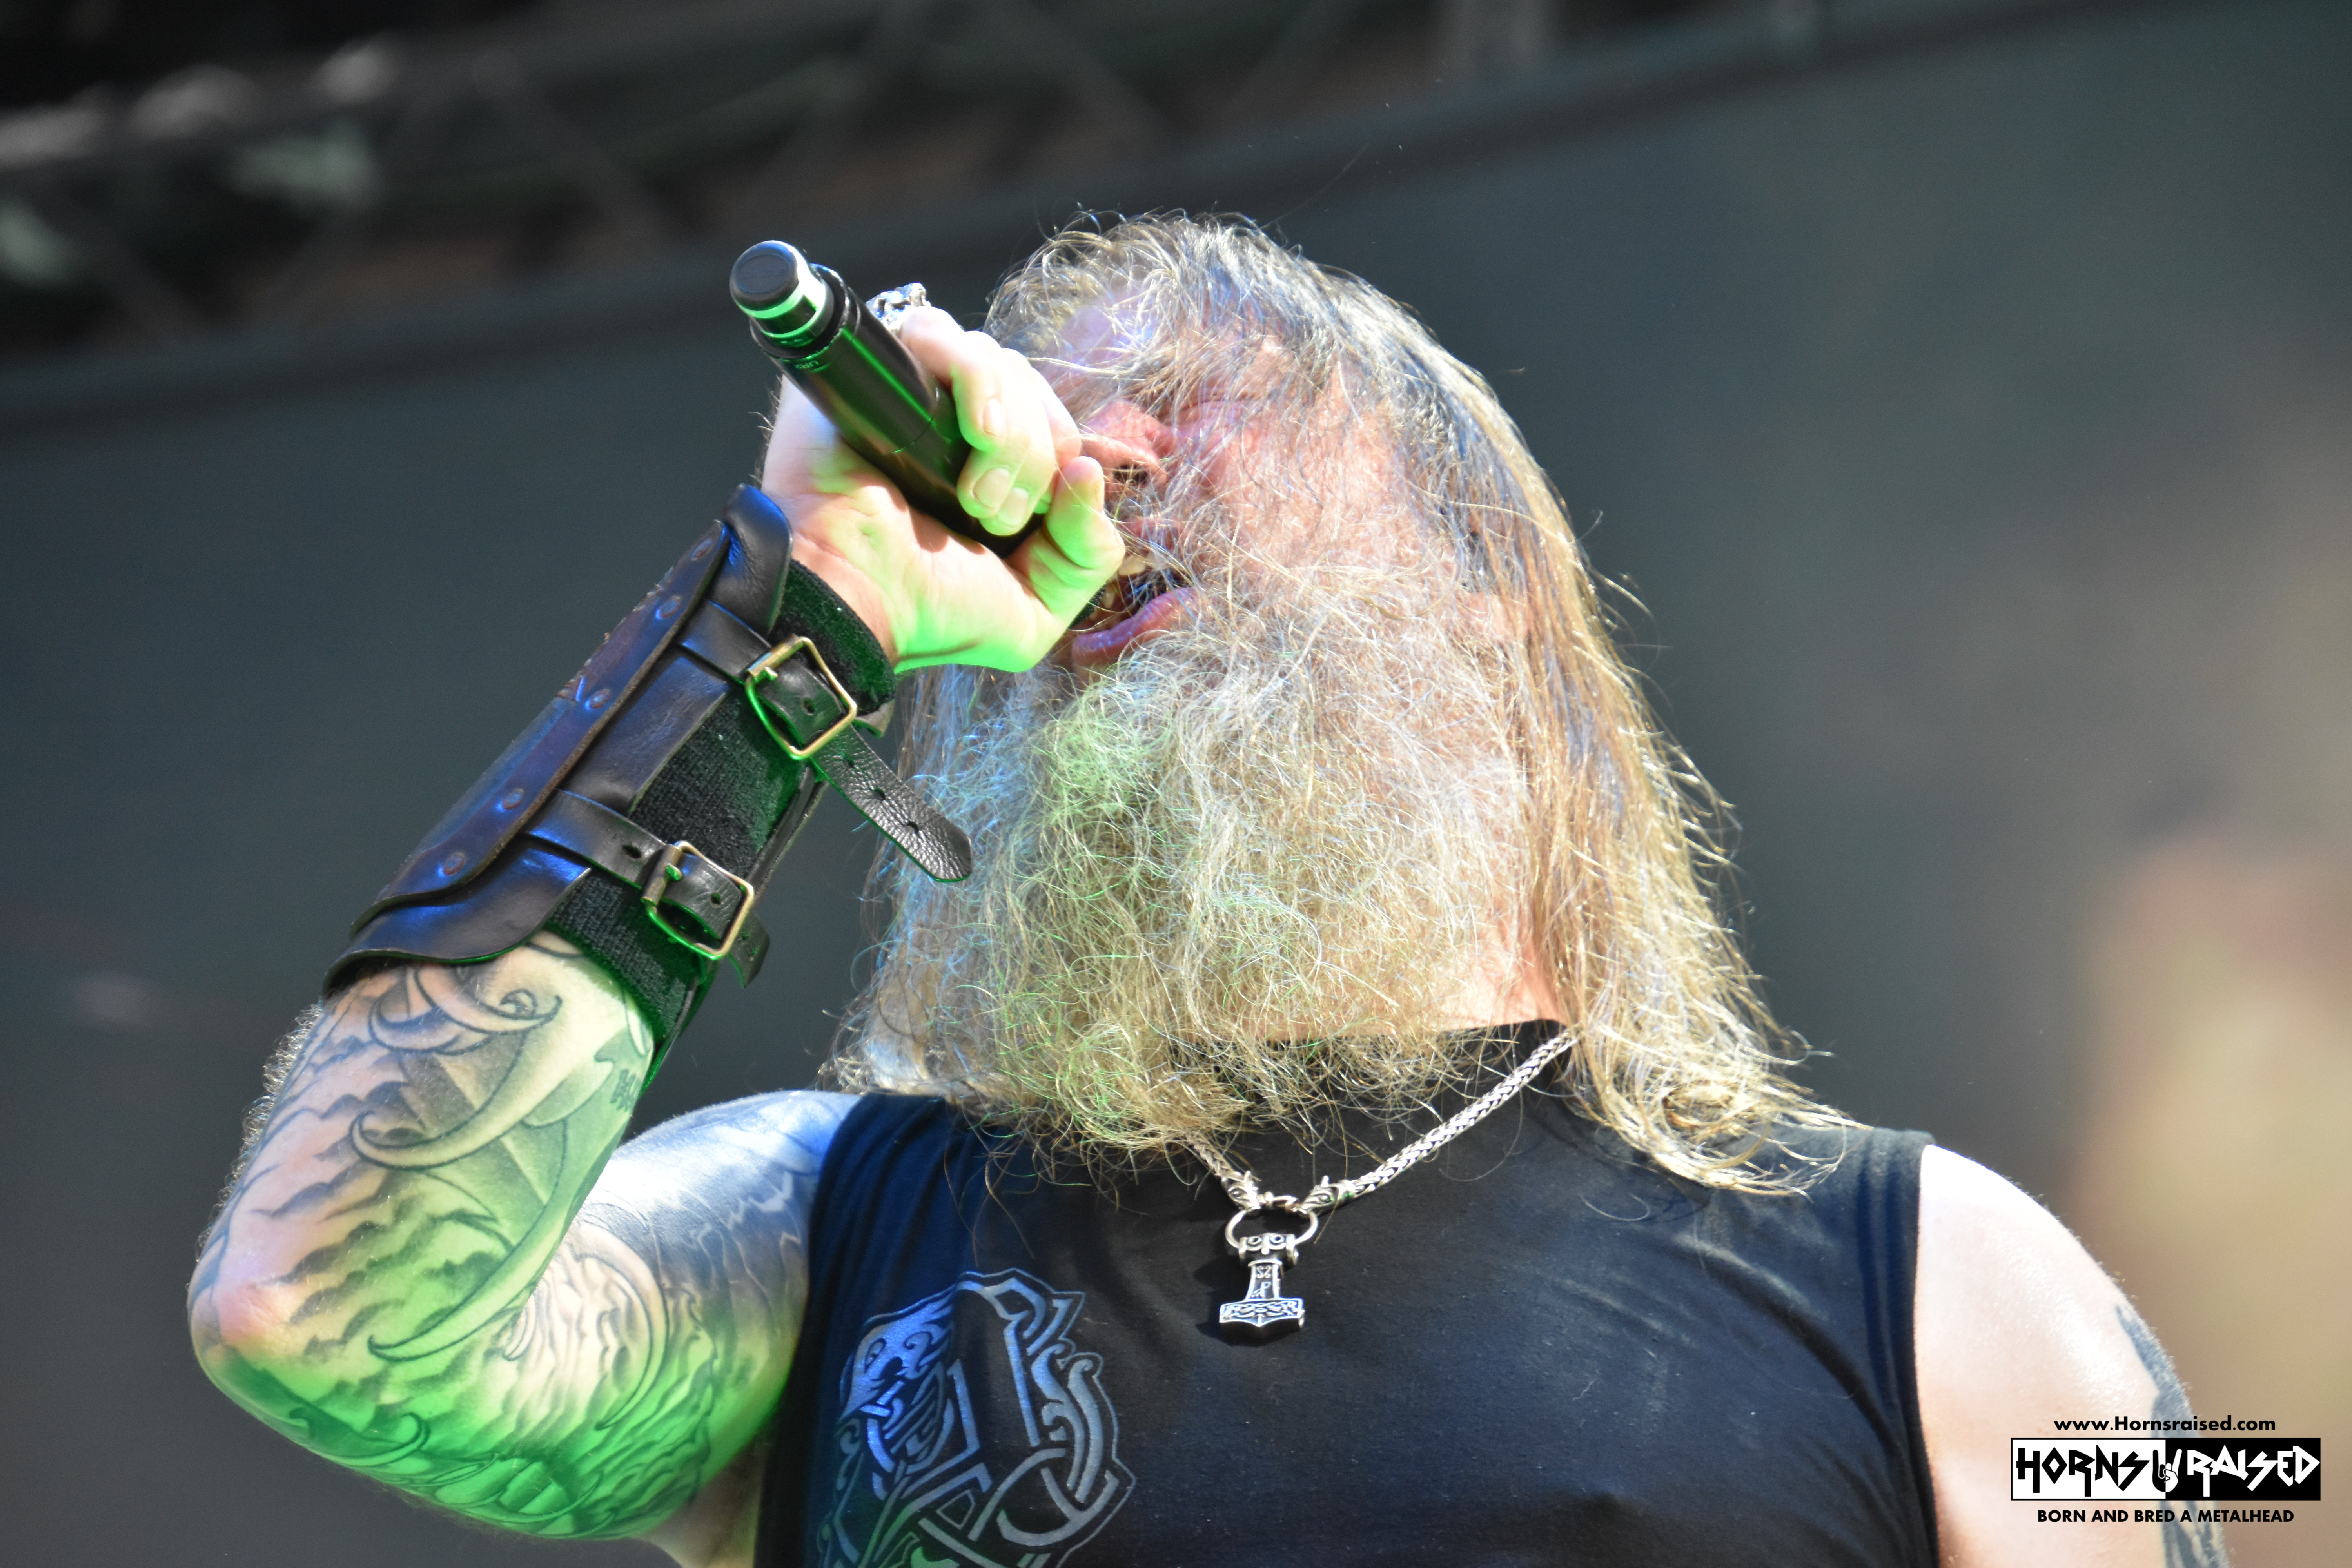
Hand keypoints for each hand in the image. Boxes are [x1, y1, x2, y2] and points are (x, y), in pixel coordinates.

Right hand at [759, 305, 1121, 670]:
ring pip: (998, 361)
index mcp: (992, 464)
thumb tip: (1089, 472)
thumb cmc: (932, 611)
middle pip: (1030, 386)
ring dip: (1008, 434)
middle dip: (1033, 456)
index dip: (1058, 459)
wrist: (857, 601)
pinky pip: (941, 332)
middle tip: (991, 517)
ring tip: (971, 496)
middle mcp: (953, 420)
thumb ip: (1088, 550)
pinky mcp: (873, 369)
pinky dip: (976, 379)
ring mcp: (913, 389)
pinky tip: (976, 431)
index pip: (1054, 420)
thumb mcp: (1037, 607)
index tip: (1026, 522)